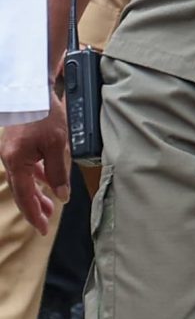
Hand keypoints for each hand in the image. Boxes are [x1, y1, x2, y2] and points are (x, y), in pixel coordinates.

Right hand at [2, 100, 69, 233]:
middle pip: (22, 191)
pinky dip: (36, 175)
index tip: (42, 229)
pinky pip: (26, 166)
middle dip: (35, 207)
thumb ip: (58, 172)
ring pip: (24, 179)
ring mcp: (11, 152)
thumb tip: (61, 196)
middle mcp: (9, 160)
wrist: (29, 89)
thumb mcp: (58, 144)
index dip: (35, 214)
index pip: (25, 196)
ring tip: (50, 205)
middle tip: (46, 222)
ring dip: (37, 192)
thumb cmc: (44, 113)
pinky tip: (46, 180)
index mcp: (16, 162)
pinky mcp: (16, 145)